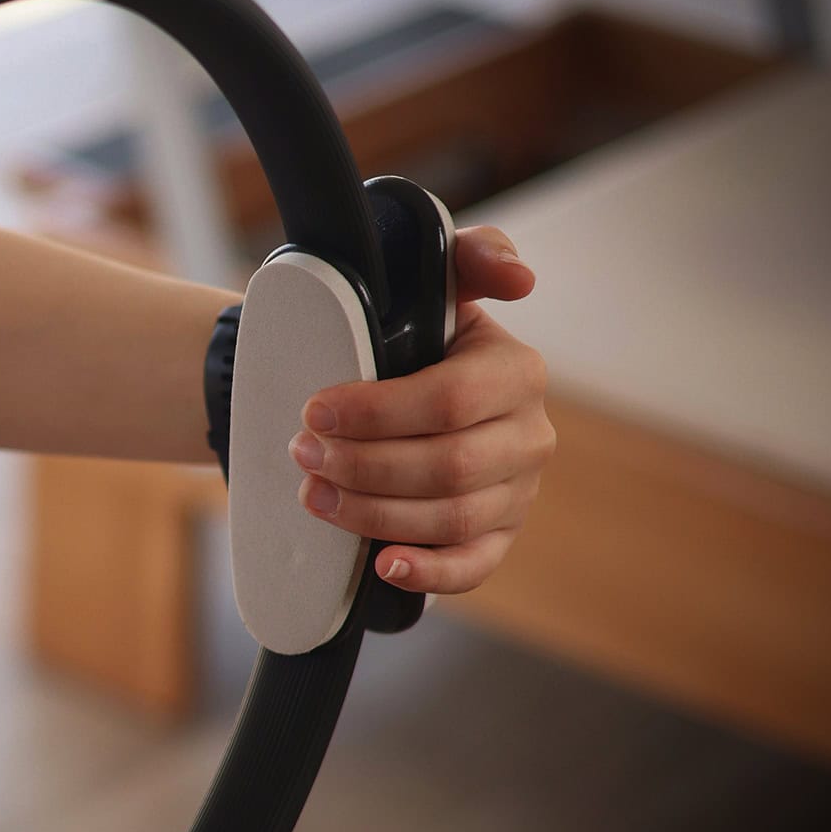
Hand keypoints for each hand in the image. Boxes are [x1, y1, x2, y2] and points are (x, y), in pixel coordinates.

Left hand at [287, 225, 553, 593]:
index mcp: (515, 372)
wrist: (388, 384)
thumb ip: (471, 258)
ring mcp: (516, 492)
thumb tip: (518, 275)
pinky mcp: (496, 537)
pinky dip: (428, 573)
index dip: (377, 412)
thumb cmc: (406, 333)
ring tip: (314, 496)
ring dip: (374, 514)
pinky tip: (382, 565)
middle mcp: (529, 435)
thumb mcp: (432, 285)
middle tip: (301, 455)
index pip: (450, 400)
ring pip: (451, 518)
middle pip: (448, 467)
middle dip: (364, 465)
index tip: (315, 411)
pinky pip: (472, 566)